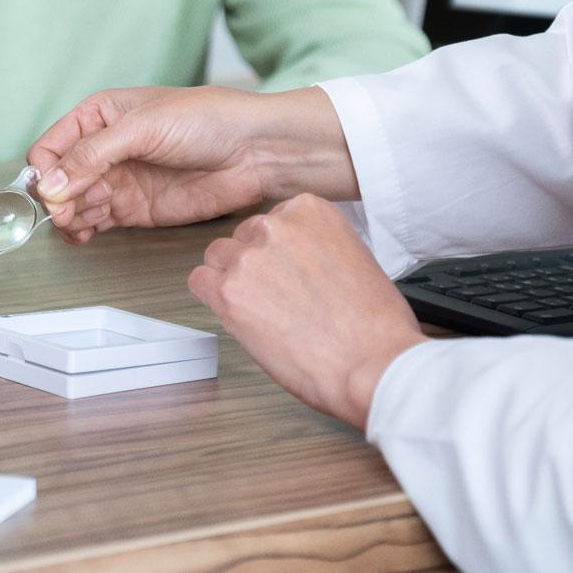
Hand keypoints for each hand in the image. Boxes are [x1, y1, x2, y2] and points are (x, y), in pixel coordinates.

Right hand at [30, 85, 353, 242]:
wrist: (255, 150)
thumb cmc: (206, 119)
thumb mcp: (143, 127)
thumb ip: (93, 155)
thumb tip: (51, 182)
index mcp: (99, 115)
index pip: (52, 145)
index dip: (45, 169)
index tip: (49, 189)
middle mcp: (104, 148)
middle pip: (58, 179)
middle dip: (55, 196)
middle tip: (63, 211)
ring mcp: (119, 180)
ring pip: (73, 203)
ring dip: (68, 215)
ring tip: (77, 222)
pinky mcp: (135, 208)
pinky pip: (96, 222)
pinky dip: (83, 230)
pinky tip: (84, 234)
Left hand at [187, 195, 423, 431]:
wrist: (372, 362)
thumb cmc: (373, 324)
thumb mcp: (353, 258)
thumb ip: (315, 247)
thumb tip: (292, 260)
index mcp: (309, 211)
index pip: (272, 221)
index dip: (278, 252)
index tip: (287, 271)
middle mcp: (275, 226)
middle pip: (243, 237)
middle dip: (254, 265)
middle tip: (276, 297)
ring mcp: (249, 257)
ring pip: (218, 258)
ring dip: (232, 281)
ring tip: (262, 311)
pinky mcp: (229, 292)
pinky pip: (200, 282)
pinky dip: (213, 298)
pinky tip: (238, 315)